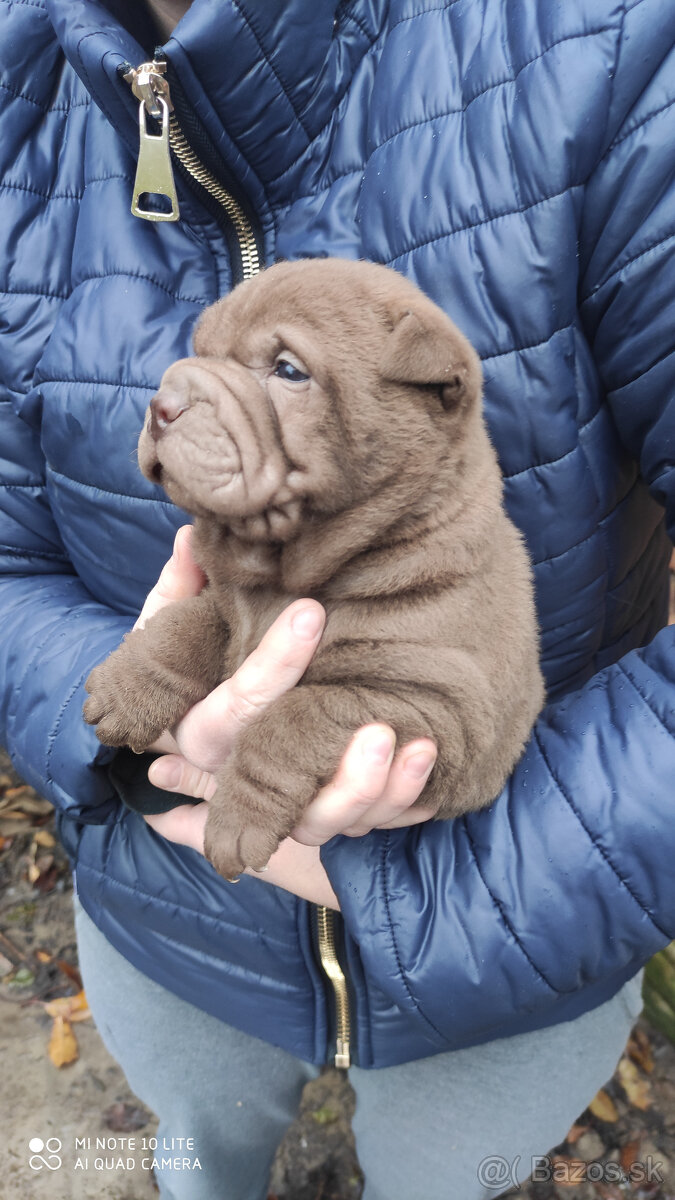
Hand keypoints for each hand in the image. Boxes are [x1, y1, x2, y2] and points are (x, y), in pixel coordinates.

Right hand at [141, 527, 437, 905]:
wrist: (216, 743)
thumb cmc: (200, 671)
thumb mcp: (182, 631)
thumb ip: (181, 589)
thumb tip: (192, 538)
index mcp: (202, 733)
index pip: (233, 711)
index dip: (271, 663)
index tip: (311, 612)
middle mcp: (241, 780)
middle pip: (278, 782)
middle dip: (329, 753)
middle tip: (378, 722)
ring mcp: (286, 806)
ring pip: (322, 821)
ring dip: (371, 790)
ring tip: (416, 746)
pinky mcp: (326, 814)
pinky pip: (367, 824)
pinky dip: (402, 802)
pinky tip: (431, 764)